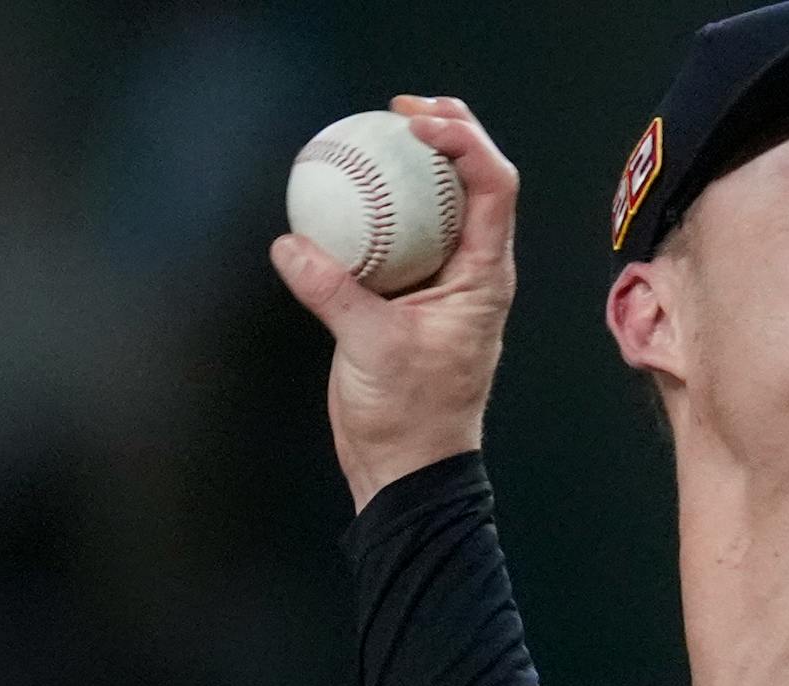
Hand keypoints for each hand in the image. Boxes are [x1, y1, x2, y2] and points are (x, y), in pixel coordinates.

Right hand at [271, 94, 518, 511]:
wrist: (408, 468)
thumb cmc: (414, 418)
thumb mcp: (373, 349)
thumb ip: (336, 292)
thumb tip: (295, 245)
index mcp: (485, 277)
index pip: (493, 188)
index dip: (465, 142)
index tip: (419, 124)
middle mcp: (472, 271)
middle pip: (473, 183)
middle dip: (446, 136)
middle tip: (400, 112)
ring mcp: (441, 282)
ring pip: (437, 206)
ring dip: (413, 167)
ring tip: (377, 135)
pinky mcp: (407, 296)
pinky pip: (398, 236)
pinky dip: (378, 207)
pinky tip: (344, 192)